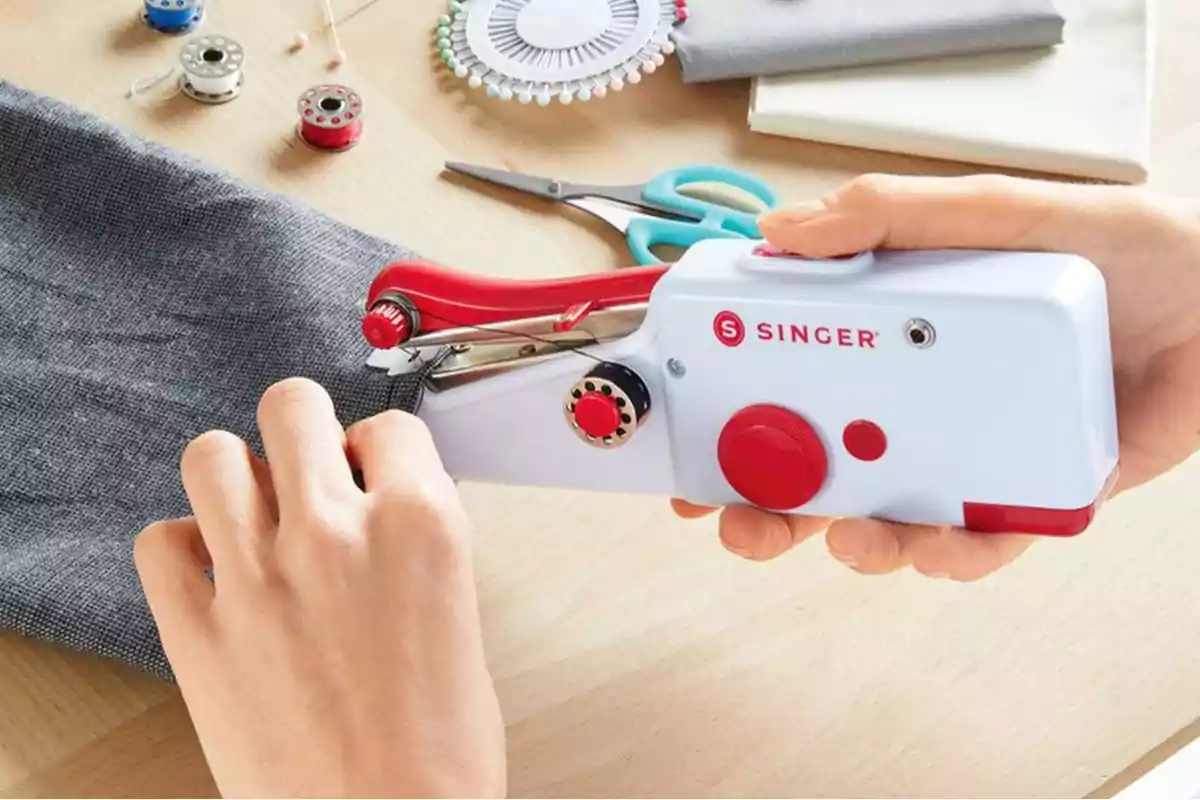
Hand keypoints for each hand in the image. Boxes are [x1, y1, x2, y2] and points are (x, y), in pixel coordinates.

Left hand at [133, 378, 504, 797]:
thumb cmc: (439, 753)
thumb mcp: (459, 618)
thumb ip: (414, 547)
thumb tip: (376, 511)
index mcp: (421, 527)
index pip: (389, 428)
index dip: (378, 449)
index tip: (368, 469)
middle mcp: (337, 534)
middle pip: (292, 406)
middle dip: (303, 430)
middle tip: (307, 466)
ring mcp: (258, 578)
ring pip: (213, 455)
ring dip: (236, 474)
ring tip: (254, 511)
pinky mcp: (197, 632)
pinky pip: (159, 542)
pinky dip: (181, 548)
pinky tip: (214, 570)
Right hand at [674, 173, 1199, 580]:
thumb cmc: (1126, 250)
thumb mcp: (996, 215)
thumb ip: (893, 216)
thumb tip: (782, 231)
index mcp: (893, 337)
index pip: (789, 380)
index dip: (732, 417)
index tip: (687, 446)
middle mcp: (918, 401)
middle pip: (819, 465)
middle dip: (767, 507)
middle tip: (739, 523)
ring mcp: (967, 454)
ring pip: (885, 518)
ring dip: (852, 542)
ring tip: (851, 535)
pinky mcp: (1027, 499)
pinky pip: (976, 543)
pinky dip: (950, 554)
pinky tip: (940, 542)